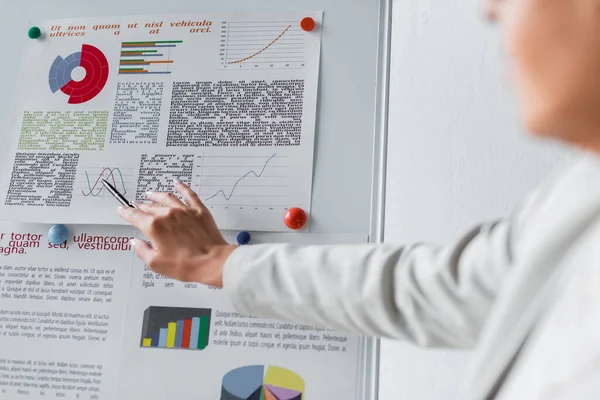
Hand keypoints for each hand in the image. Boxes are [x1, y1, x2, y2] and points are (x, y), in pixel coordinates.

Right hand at [117, 180, 235, 287]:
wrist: (212, 261)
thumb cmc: (186, 265)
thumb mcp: (156, 263)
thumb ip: (143, 250)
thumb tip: (136, 242)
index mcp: (154, 227)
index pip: (135, 216)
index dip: (126, 212)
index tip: (122, 210)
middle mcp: (167, 214)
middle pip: (149, 207)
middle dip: (140, 206)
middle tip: (135, 205)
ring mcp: (184, 210)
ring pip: (166, 197)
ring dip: (156, 195)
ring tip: (150, 193)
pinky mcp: (199, 210)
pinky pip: (189, 194)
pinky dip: (181, 187)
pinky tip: (177, 183)